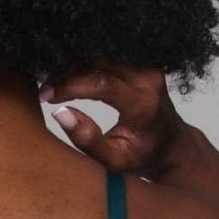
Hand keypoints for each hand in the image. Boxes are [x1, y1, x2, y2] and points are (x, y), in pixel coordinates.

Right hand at [38, 65, 194, 176]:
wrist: (171, 145)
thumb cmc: (141, 156)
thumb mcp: (113, 160)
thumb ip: (88, 140)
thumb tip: (60, 113)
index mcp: (143, 105)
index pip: (102, 84)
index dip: (70, 86)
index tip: (47, 94)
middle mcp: (148, 80)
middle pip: (99, 65)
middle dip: (67, 75)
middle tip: (46, 89)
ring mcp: (148, 68)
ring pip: (102, 58)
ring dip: (75, 68)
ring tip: (55, 84)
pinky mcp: (143, 63)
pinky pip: (109, 59)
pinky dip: (87, 66)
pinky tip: (71, 76)